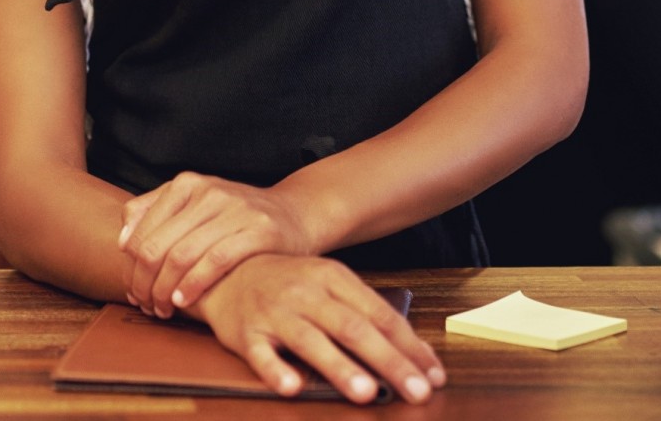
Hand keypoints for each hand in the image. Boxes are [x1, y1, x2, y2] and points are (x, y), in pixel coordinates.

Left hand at [119, 172, 314, 316]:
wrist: (294, 215)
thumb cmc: (235, 219)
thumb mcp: (195, 206)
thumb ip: (155, 214)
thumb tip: (122, 242)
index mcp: (186, 184)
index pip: (140, 233)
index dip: (130, 268)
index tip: (132, 291)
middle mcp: (208, 191)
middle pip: (156, 247)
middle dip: (144, 284)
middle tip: (146, 306)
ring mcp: (235, 208)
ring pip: (181, 255)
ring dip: (165, 291)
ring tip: (163, 308)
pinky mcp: (259, 229)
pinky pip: (216, 260)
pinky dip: (194, 284)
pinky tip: (184, 300)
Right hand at [190, 253, 445, 405]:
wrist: (226, 267)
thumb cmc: (288, 282)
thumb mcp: (327, 284)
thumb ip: (363, 314)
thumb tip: (410, 353)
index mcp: (333, 278)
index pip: (380, 314)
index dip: (409, 346)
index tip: (434, 376)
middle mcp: (306, 292)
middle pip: (353, 328)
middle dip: (389, 362)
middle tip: (416, 391)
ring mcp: (275, 311)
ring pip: (312, 341)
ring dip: (340, 367)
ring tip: (366, 392)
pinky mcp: (245, 332)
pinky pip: (261, 353)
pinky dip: (276, 370)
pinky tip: (292, 387)